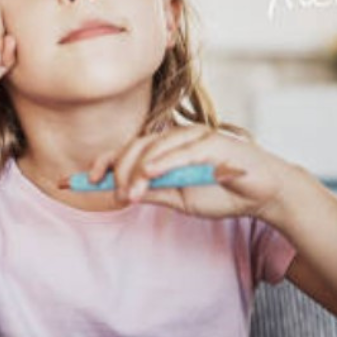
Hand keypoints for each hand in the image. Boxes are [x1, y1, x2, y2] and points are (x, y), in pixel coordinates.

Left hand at [85, 126, 302, 220]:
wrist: (262, 194)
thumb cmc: (223, 192)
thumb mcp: (179, 199)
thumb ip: (152, 193)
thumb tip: (117, 192)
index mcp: (164, 150)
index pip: (126, 151)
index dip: (101, 164)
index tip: (74, 182)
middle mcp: (175, 138)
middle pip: (134, 146)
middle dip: (118, 171)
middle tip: (114, 196)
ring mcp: (193, 136)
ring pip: (154, 146)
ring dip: (137, 171)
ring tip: (128, 195)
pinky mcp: (211, 141)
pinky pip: (181, 150)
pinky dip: (163, 161)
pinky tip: (149, 174)